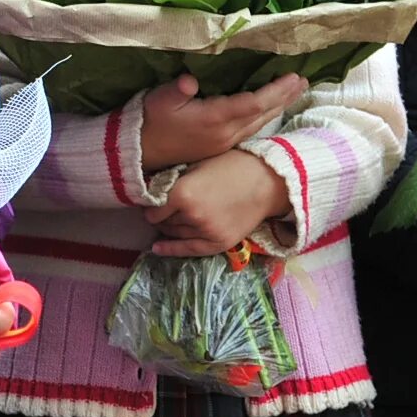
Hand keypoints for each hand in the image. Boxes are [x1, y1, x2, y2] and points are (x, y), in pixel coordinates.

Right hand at [140, 74, 306, 171]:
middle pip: (263, 114)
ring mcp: (226, 141)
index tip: (292, 77)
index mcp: (215, 119)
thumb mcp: (158, 100)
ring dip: (279, 106)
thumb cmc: (151, 120)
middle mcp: (226, 132)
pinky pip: (252, 129)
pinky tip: (270, 111)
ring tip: (294, 93)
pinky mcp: (222, 146)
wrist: (143, 152)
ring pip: (260, 123)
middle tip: (304, 82)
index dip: (275, 90)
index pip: (253, 103)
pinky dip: (266, 116)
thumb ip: (176, 90)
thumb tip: (189, 80)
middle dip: (284, 97)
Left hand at [146, 149, 289, 256]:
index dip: (150, 206)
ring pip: (175, 233)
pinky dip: (171, 250)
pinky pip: (189, 250)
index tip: (151, 202)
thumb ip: (173, 182)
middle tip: (163, 209)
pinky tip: (157, 249)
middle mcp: (191, 216)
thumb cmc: (230, 167)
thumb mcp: (195, 166)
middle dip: (161, 216)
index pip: (152, 210)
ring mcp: (206, 231)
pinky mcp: (219, 243)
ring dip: (169, 228)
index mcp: (182, 194)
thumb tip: (150, 192)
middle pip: (163, 222)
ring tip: (168, 220)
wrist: (266, 181)